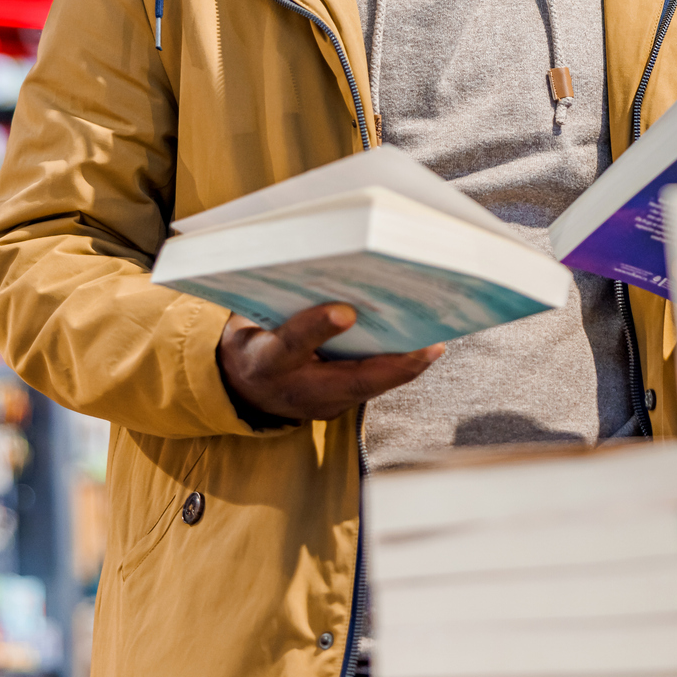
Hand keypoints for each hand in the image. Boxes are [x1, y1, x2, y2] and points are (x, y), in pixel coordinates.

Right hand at [217, 303, 442, 423]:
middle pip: (348, 381)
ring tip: (435, 342)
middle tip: (429, 345)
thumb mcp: (250, 319)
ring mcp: (318, 406)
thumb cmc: (252, 339)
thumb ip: (283, 301)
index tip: (346, 311)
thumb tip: (328, 268)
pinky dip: (396, 370)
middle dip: (393, 366)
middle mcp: (293, 391)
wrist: (241, 388)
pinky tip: (420, 349)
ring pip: (368, 389)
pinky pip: (369, 389)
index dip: (317, 328)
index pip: (289, 346)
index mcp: (263, 361)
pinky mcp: (335, 408)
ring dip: (405, 368)